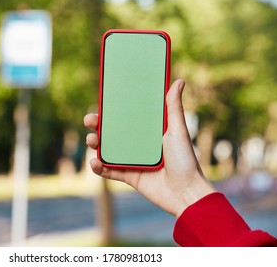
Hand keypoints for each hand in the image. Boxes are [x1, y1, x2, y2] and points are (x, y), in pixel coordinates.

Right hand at [84, 79, 215, 216]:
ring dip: (96, 144)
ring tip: (91, 141)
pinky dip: (99, 168)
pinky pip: (109, 171)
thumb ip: (174, 108)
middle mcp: (139, 145)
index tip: (103, 101)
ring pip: (108, 150)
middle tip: (89, 120)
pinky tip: (94, 162)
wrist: (186, 194)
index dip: (114, 110)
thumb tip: (179, 81)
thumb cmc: (186, 160)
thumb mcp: (178, 131)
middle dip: (99, 126)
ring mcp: (133, 161)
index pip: (128, 117)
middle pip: (114, 132)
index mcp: (149, 132)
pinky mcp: (129, 176)